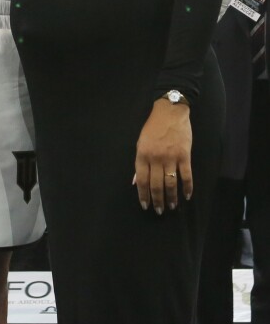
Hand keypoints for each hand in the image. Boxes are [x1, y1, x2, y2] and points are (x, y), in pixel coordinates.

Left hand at [134, 99, 191, 213]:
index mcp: (142, 155)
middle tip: (159, 211)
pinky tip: (186, 196)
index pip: (142, 180)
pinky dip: (187, 188)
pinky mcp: (184, 156)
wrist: (170, 112)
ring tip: (172, 207)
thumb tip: (135, 182)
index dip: (143, 195)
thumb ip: (139, 163)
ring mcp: (171, 157)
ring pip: (171, 183)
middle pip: (156, 185)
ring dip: (171, 198)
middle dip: (157, 201)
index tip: (145, 206)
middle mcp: (156, 158)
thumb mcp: (140, 143)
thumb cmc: (153, 127)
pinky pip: (186, 176)